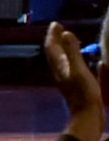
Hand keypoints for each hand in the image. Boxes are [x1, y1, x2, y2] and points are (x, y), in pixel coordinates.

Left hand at [44, 20, 104, 140]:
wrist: (87, 116)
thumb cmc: (84, 93)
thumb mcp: (79, 70)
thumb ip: (72, 52)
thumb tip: (65, 33)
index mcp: (59, 66)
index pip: (52, 46)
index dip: (52, 35)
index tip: (55, 24)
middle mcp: (59, 71)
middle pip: (54, 52)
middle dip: (55, 39)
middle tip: (59, 29)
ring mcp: (65, 79)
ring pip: (60, 60)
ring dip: (62, 49)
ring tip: (67, 41)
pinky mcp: (73, 85)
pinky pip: (69, 67)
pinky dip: (71, 59)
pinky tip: (77, 62)